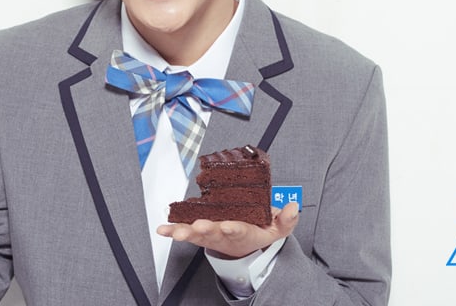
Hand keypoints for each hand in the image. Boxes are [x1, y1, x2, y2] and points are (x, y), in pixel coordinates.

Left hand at [156, 203, 299, 258]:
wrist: (243, 247)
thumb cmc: (257, 232)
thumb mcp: (277, 230)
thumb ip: (286, 220)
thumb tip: (293, 207)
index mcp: (244, 232)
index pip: (240, 230)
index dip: (234, 228)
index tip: (230, 226)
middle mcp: (224, 234)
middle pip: (214, 233)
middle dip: (206, 229)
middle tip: (198, 226)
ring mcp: (210, 234)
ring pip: (197, 234)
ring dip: (186, 232)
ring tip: (176, 231)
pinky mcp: (198, 233)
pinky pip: (184, 232)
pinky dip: (172, 230)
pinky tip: (162, 229)